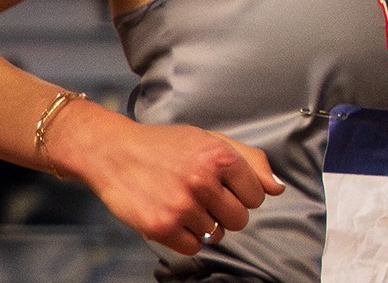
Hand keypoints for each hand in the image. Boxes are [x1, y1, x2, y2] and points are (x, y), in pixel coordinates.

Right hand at [53, 103, 284, 255]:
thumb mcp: (206, 139)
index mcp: (218, 155)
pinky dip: (182, 237)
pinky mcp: (162, 226)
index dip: (237, 191)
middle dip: (221, 211)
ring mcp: (181, 205)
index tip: (214, 182)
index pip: (257, 195)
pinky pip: (193, 247)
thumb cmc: (161, 146)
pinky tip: (167, 215)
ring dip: (199, 223)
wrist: (109, 151)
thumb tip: (278, 188)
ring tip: (176, 201)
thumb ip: (249, 160)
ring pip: (216, 235)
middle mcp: (202, 179)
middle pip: (239, 220)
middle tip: (194, 193)